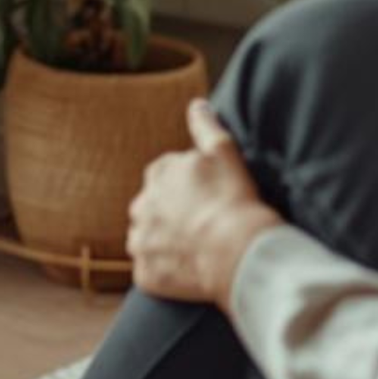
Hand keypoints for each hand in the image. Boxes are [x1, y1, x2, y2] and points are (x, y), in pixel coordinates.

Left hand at [127, 99, 283, 308]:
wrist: (237, 251)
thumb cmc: (233, 198)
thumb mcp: (224, 151)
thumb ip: (205, 125)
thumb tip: (197, 104)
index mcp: (157, 174)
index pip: (166, 175)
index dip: (189, 187)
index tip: (209, 197)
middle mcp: (141, 206)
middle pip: (152, 207)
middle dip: (171, 213)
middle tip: (202, 224)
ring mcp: (141, 242)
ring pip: (147, 239)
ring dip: (163, 242)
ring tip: (195, 248)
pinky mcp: (145, 274)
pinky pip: (150, 271)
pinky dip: (165, 271)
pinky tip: (189, 270)